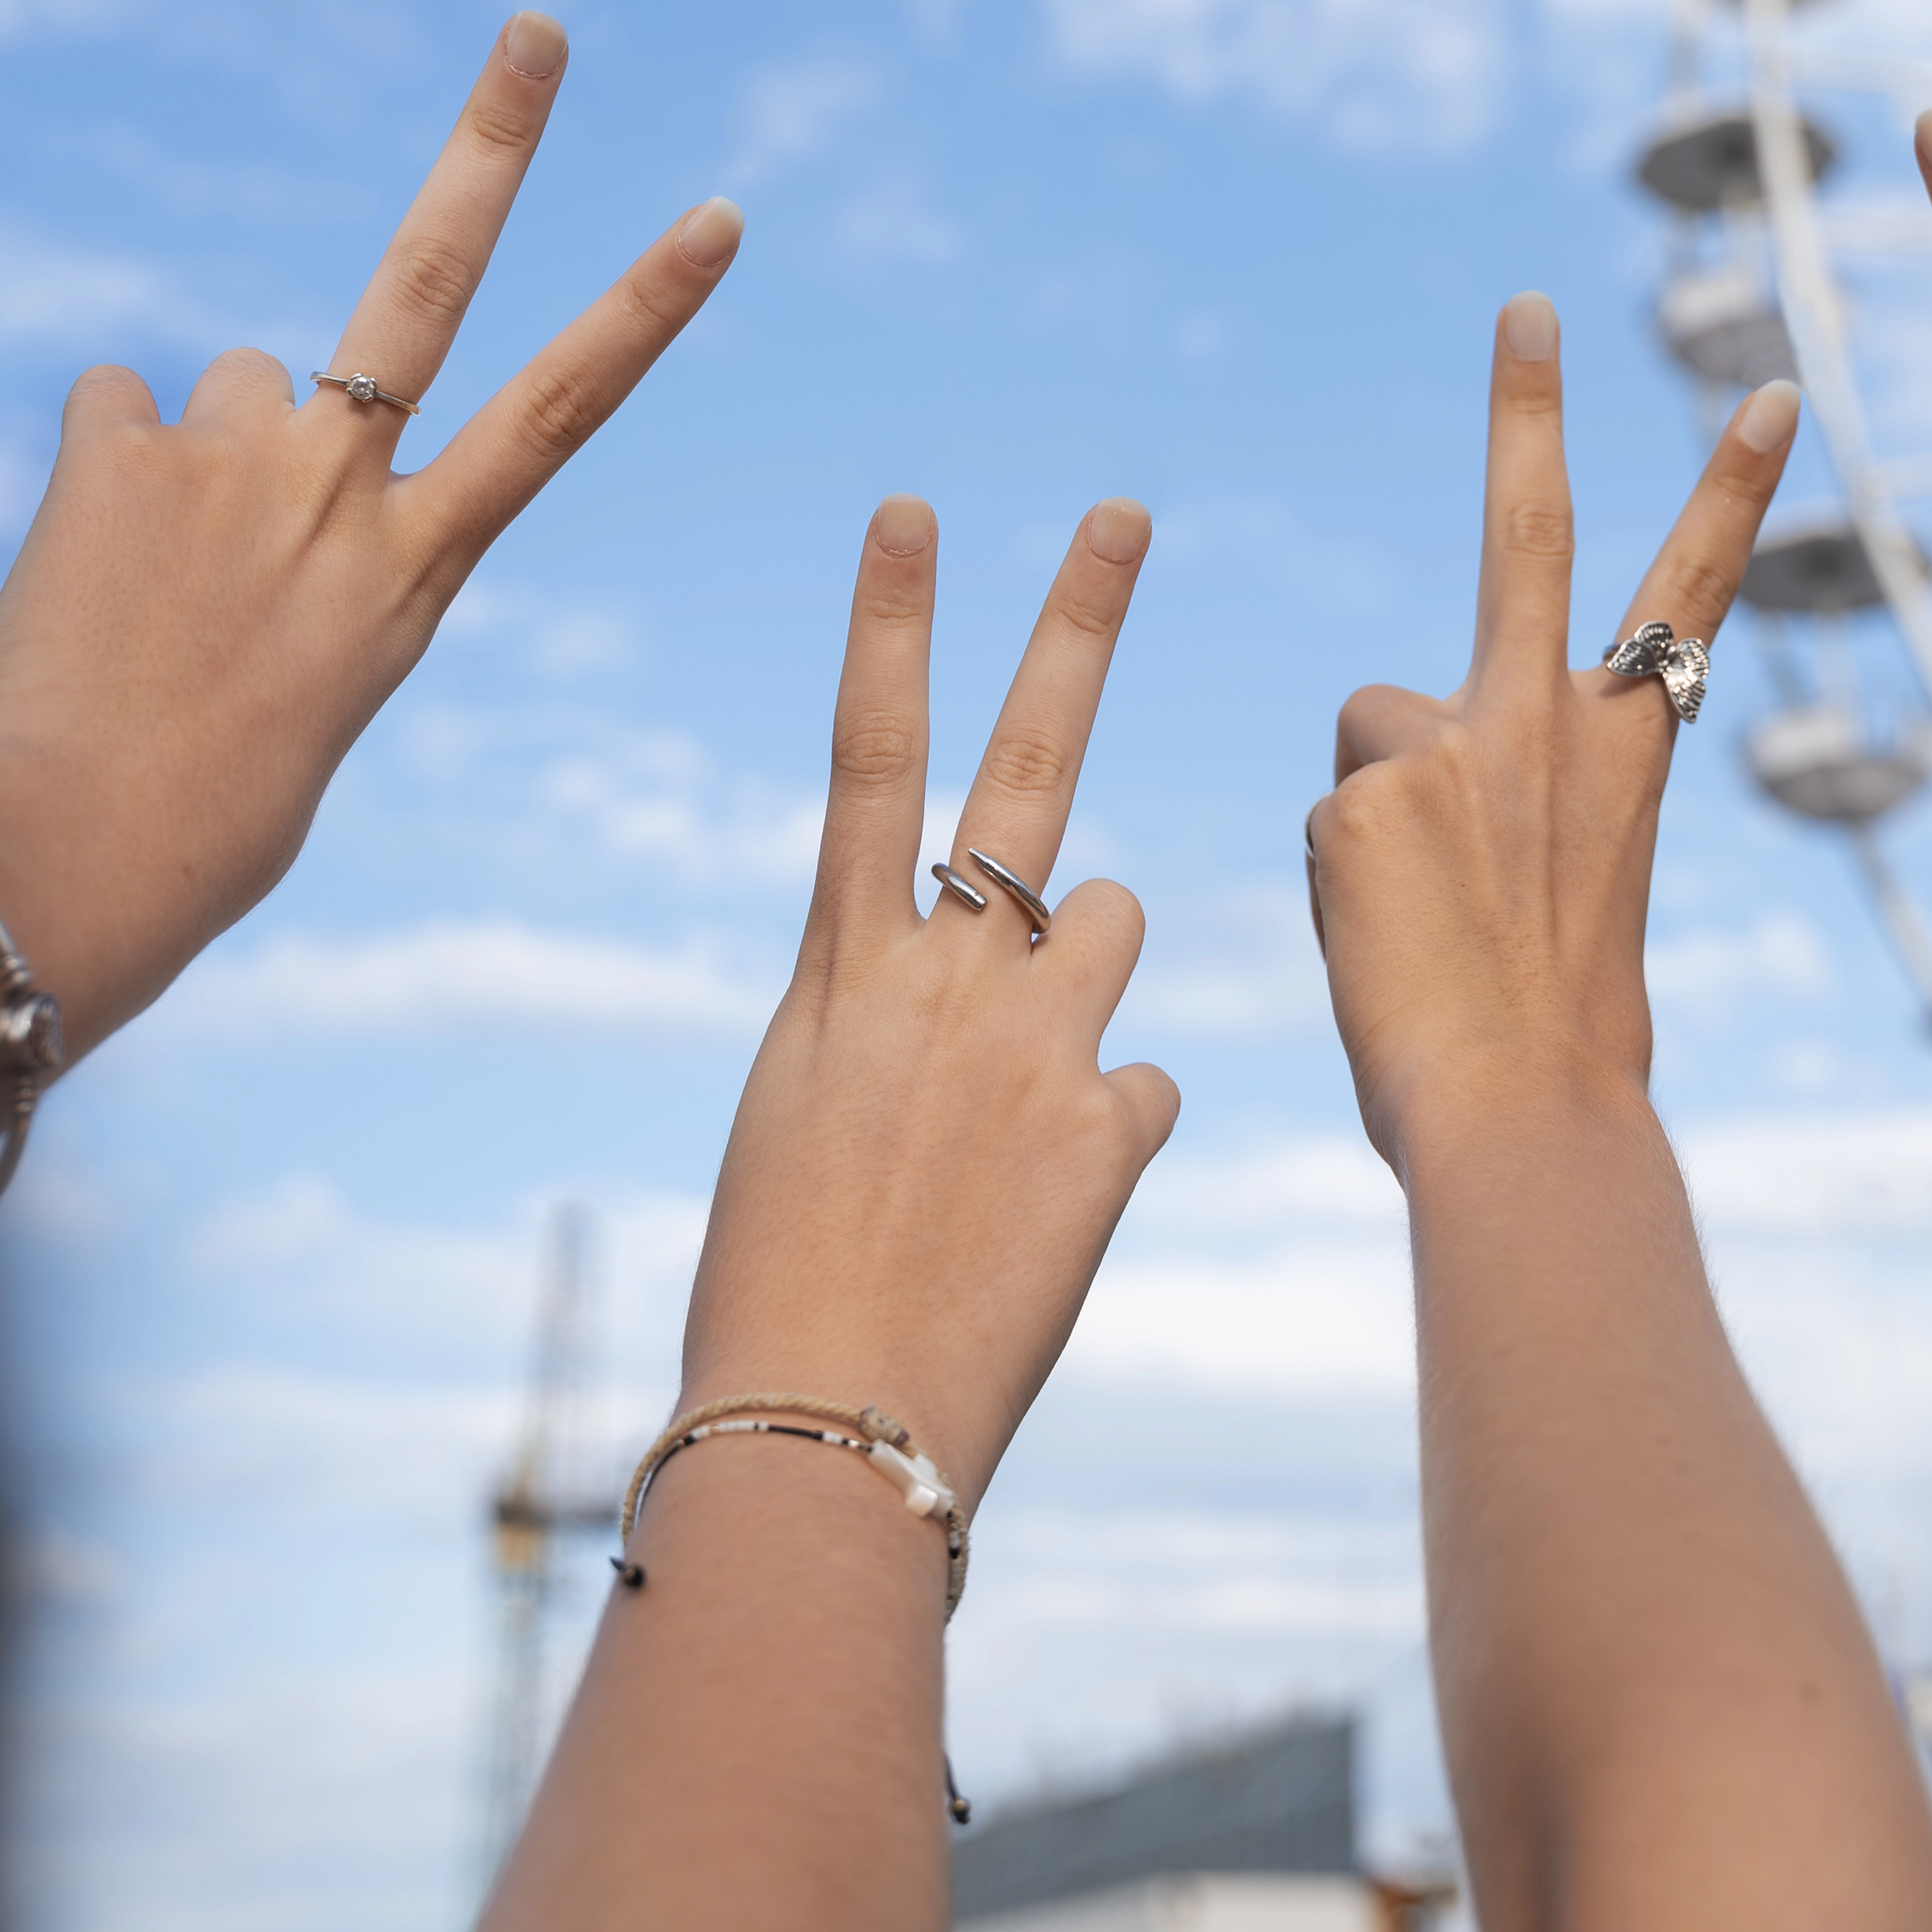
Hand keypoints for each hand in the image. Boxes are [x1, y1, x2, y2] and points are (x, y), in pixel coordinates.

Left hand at [0, 14, 738, 1108]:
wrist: (63, 867)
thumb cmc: (198, 825)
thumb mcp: (306, 692)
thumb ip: (306, 563)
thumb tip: (230, 462)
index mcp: (415, 574)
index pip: (562, 412)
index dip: (646, 305)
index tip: (717, 213)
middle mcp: (341, 492)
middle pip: (433, 278)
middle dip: (493, 140)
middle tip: (536, 27)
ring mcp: (231, 461)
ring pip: (229, 387)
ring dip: (201, 453)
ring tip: (154, 581)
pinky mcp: (115, 450)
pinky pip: (112, 413)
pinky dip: (97, 473)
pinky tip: (76, 571)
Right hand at [675, 495, 1176, 1498]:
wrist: (825, 1420)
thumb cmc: (787, 1286)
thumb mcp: (812, 1120)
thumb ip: (900, 1028)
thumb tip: (984, 1008)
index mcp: (839, 971)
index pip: (868, 754)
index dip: (892, 626)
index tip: (914, 511)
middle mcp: (939, 976)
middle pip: (1023, 760)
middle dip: (1074, 623)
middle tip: (1123, 512)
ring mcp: (1033, 1041)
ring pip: (1114, 919)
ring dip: (1090, 969)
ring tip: (1026, 1091)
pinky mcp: (1109, 1124)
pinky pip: (1144, 1086)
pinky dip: (1112, 1131)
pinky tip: (1054, 1212)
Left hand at [1308, 294, 1798, 1167]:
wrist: (1526, 1112)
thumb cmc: (1563, 1045)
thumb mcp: (1575, 897)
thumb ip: (1523, 811)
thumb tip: (1443, 796)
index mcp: (1623, 748)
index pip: (1691, 589)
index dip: (1734, 487)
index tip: (1772, 390)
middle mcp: (1541, 719)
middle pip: (1528, 528)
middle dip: (1528, 406)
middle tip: (1523, 304)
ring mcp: (1450, 745)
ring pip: (1374, 732)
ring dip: (1378, 815)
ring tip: (1424, 924)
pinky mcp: (1361, 793)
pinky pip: (1328, 822)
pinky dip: (1342, 886)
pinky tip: (1385, 947)